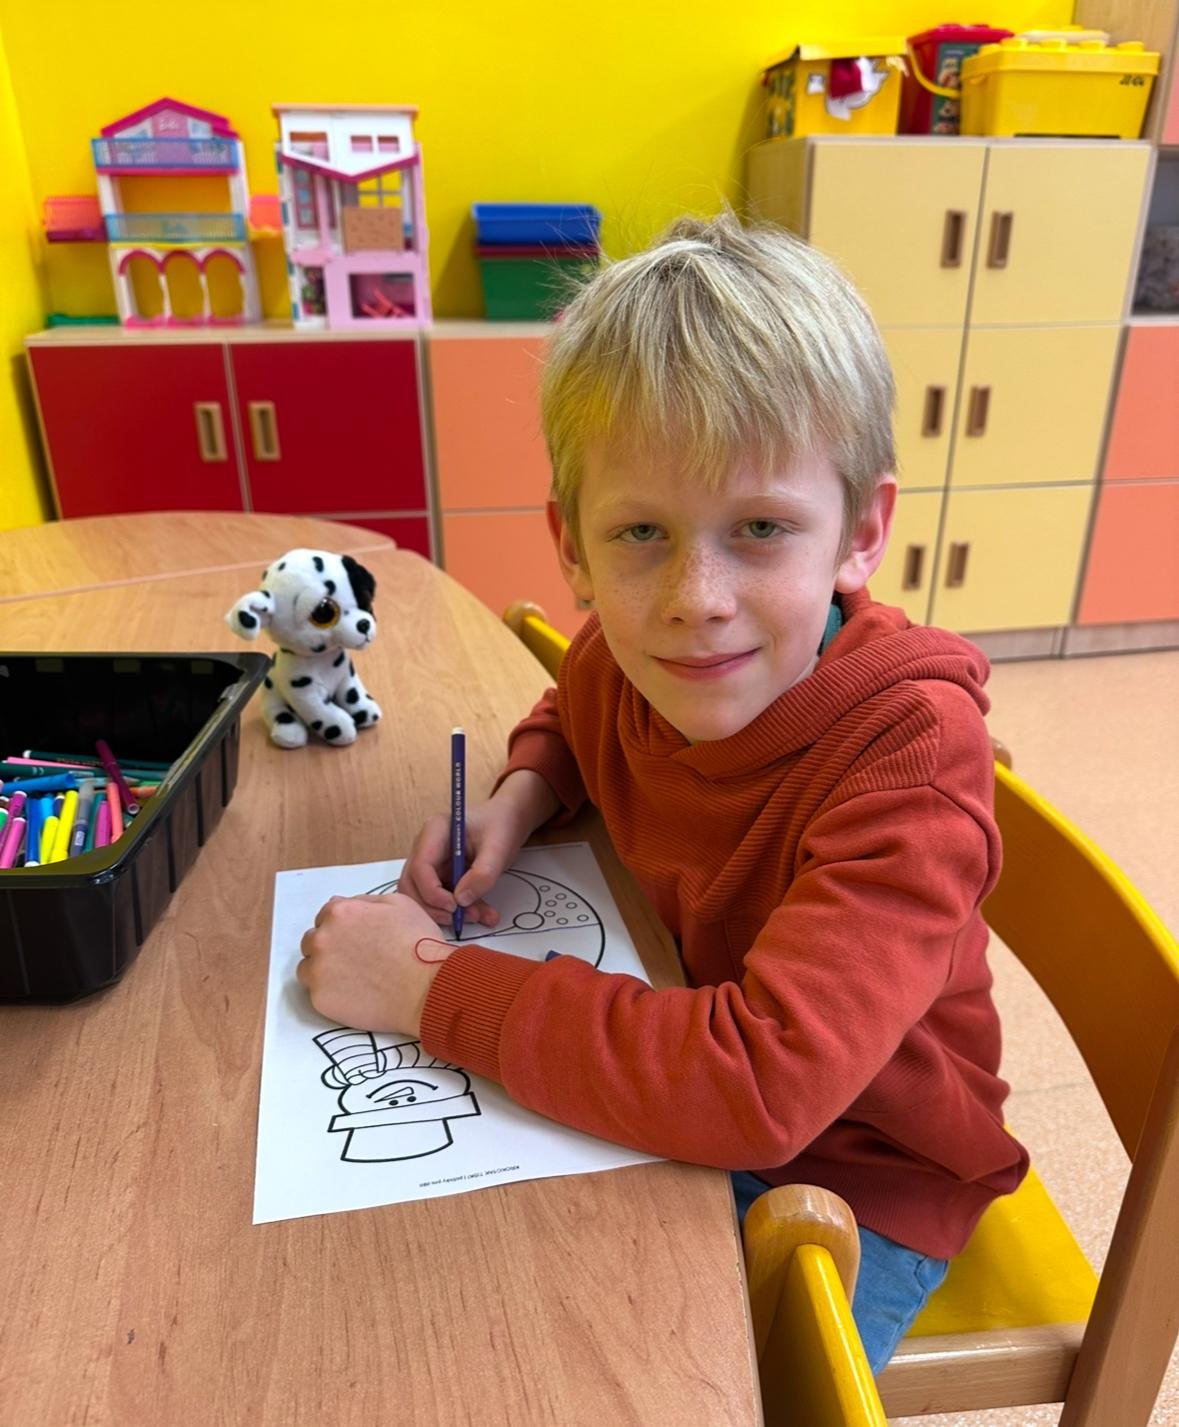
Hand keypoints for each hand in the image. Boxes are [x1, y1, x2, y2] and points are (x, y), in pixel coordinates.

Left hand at [297, 892, 450, 1034]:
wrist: (427, 988)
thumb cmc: (418, 945)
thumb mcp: (399, 904)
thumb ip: (364, 901)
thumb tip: (345, 904)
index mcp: (340, 913)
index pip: (325, 917)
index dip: (342, 928)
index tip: (356, 941)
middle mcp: (322, 938)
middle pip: (312, 942)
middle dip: (329, 948)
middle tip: (355, 961)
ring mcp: (318, 970)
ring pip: (308, 968)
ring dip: (324, 971)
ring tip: (354, 980)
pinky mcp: (320, 998)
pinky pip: (317, 994)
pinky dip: (332, 994)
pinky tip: (356, 995)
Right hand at [398, 770, 559, 929]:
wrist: (507, 822)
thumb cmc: (501, 826)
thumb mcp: (499, 847)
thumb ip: (483, 873)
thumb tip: (461, 900)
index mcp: (435, 831)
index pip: (419, 867)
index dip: (432, 892)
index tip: (454, 906)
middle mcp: (426, 847)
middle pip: (412, 885)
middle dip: (434, 907)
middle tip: (461, 919)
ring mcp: (430, 863)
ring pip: (423, 897)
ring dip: (445, 913)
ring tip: (477, 916)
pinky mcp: (439, 877)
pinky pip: (440, 900)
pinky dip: (458, 912)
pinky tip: (481, 914)